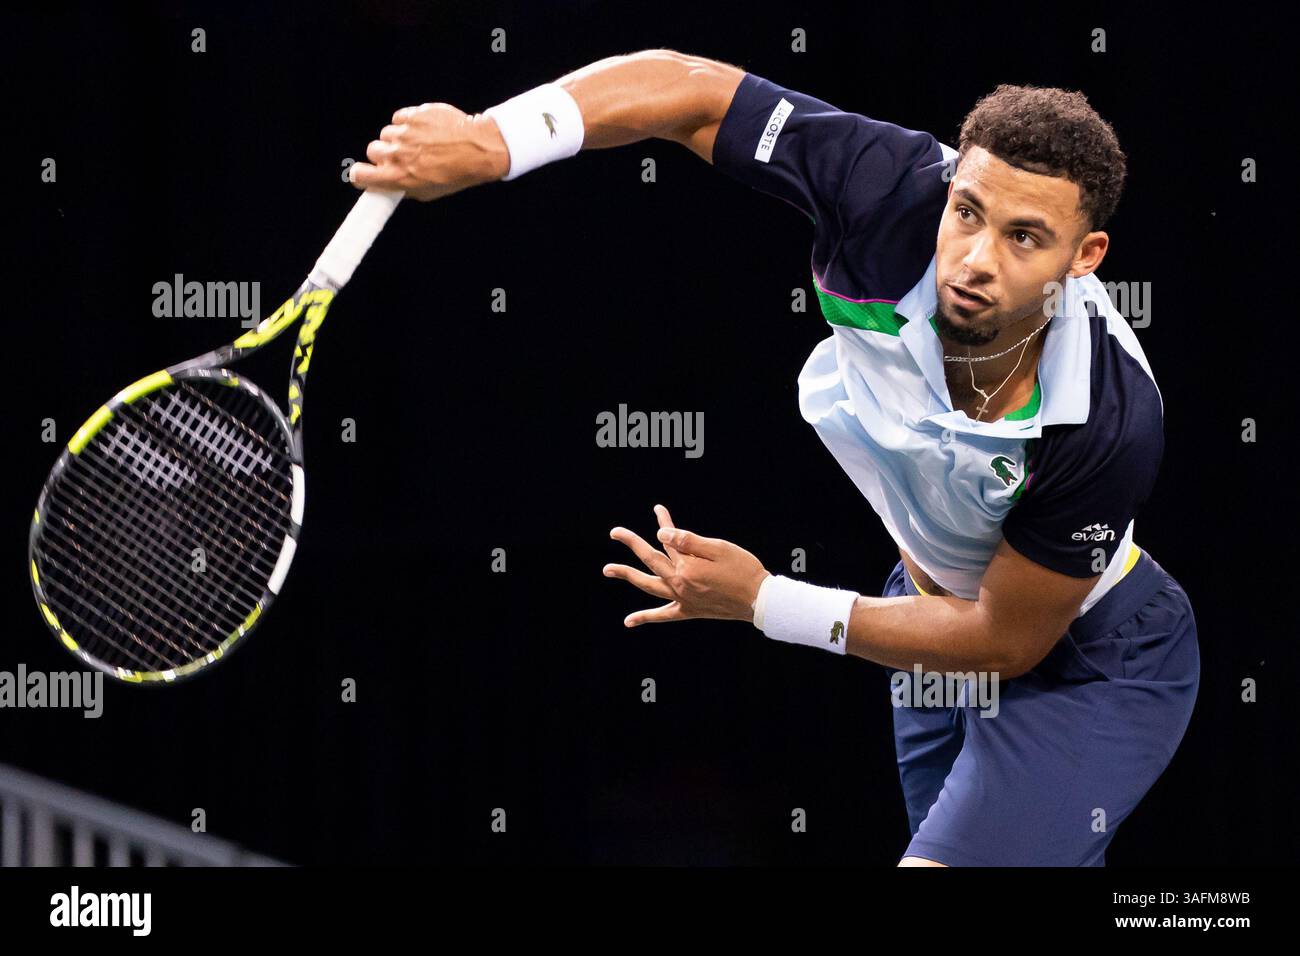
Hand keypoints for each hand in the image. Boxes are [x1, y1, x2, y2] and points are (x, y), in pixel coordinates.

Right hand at [349, 104, 510, 200]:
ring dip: (398, 138)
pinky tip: (424, 130)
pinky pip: (399, 118)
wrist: (478, 149)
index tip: (364, 173)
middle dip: (383, 154)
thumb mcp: (429, 193)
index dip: (361, 174)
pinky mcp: (413, 115)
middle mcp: (397, 154)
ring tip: (419, 143)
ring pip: (387, 134)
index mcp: (398, 177)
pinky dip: (407, 123)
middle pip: (372, 151)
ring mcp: (405, 133)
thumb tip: (387, 185)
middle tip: (401, 157)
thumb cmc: (456, 174)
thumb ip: (404, 188)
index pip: (360, 175)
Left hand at [604, 504, 770, 627]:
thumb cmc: (743, 570)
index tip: (657, 509)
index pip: (667, 540)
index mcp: (687, 567)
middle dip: (631, 544)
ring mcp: (682, 599)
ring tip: (608, 570)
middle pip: (649, 560)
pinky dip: (645, 617)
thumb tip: (660, 534)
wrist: (759, 600)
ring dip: (627, 576)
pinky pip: (662, 616)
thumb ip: (688, 541)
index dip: (663, 523)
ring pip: (648, 586)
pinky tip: (628, 621)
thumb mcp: (719, 548)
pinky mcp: (689, 610)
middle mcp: (679, 584)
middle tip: (615, 532)